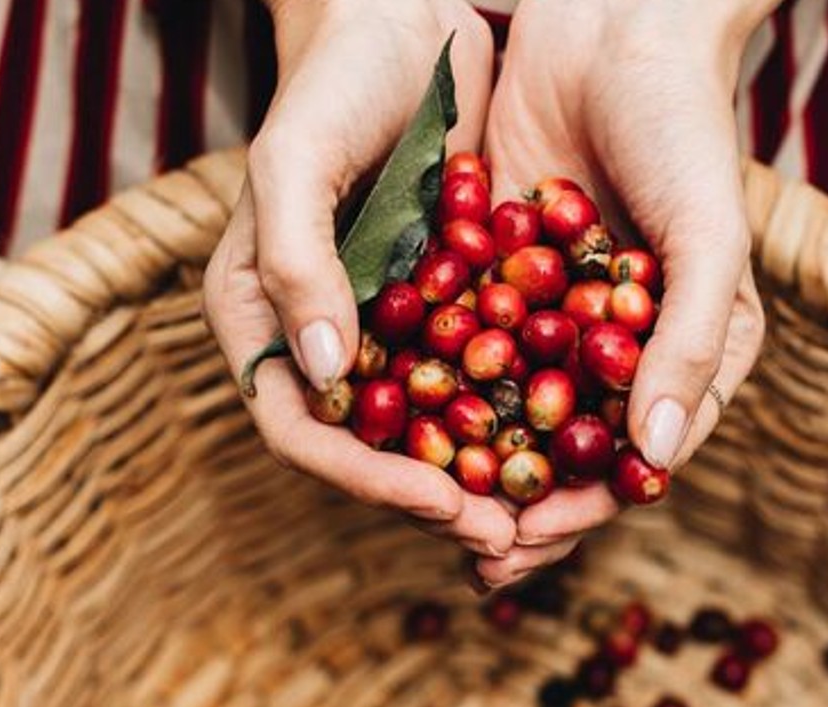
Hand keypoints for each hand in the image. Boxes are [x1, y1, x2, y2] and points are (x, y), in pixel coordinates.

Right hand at [203, 0, 516, 558]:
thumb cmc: (334, 80)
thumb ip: (295, 260)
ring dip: (481, 470)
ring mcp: (383, 322)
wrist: (406, 22)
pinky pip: (474, 372)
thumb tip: (324, 374)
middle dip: (435, 495)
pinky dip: (511, 410)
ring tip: (546, 505)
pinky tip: (568, 435)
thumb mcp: (296, 159)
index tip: (443, 503)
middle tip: (511, 534)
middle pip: (368, 444)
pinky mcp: (443, 301)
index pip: (299, 425)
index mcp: (259, 314)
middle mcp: (318, 331)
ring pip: (426, 423)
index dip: (367, 477)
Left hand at [476, 0, 772, 586]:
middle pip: (567, 443)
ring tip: (422, 506)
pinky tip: (389, 419)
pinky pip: (465, 340)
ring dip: (470, 458)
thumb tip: (654, 460)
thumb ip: (690, 344)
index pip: (635, 455)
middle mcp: (621, 342)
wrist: (614, 22)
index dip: (583, 508)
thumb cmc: (685, 127)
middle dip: (519, 500)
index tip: (526, 544)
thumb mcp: (708, 234)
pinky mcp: (498, 270)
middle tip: (469, 552)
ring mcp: (556, 309)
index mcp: (687, 348)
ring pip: (509, 405)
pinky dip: (434, 382)